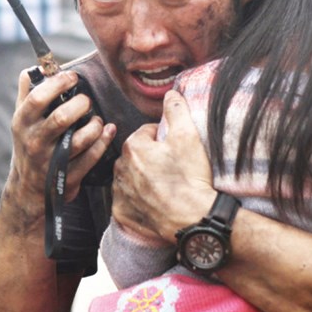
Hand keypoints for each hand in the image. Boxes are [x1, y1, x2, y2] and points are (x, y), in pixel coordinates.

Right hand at [3, 69, 115, 227]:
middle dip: (80, 104)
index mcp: (22, 122)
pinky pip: (90, 158)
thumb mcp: (21, 119)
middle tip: (87, 101)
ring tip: (96, 120)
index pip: (38, 98)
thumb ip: (27, 91)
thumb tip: (38, 67)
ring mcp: (51, 161)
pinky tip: (108, 130)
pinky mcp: (67, 176)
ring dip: (94, 126)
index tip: (73, 77)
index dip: (58, 84)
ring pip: (79, 140)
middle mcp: (34, 141)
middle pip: (61, 118)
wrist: (27, 188)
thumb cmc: (28, 144)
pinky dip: (103, 141)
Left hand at [112, 90, 216, 244]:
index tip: (175, 149)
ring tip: (165, 185)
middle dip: (151, 158)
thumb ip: (177, 110)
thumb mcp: (188, 136)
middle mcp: (120, 167)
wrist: (192, 218)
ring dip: (143, 178)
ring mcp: (119, 191)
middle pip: (136, 155)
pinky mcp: (122, 212)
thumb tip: (171, 94)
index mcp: (133, 146)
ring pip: (130, 177)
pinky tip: (154, 201)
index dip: (164, 139)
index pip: (147, 133)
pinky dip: (137, 200)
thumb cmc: (189, 177)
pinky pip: (127, 201)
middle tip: (172, 168)